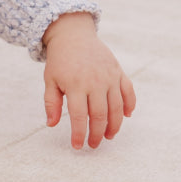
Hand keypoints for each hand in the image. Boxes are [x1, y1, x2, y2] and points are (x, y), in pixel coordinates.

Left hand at [41, 13, 135, 148]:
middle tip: (93, 145)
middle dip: (97, 134)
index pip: (78, 116)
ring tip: (108, 136)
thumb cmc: (60, 61)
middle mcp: (95, 82)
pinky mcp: (118, 72)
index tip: (77, 146)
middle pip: (100, 115)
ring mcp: (109, 76)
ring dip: (114, 125)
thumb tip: (51, 125)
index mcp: (75, 85)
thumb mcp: (50, 80)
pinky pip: (129, 92)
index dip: (79, 134)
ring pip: (117, 108)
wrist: (73, 35)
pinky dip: (130, 105)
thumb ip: (51, 102)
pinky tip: (125, 116)